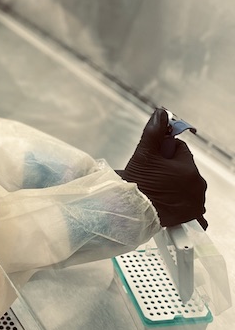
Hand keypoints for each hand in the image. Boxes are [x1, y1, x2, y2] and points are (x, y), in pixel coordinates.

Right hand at [120, 108, 207, 228]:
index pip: (180, 149)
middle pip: (184, 167)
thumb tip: (160, 114)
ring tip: (157, 189)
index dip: (165, 152)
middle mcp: (198, 187)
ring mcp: (196, 203)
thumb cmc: (137, 185)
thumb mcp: (143, 154)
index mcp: (189, 169)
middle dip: (170, 168)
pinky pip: (191, 205)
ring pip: (187, 184)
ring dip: (176, 184)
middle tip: (153, 175)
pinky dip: (183, 203)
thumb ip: (154, 132)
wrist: (131, 213)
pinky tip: (169, 202)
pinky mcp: (192, 216)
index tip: (154, 160)